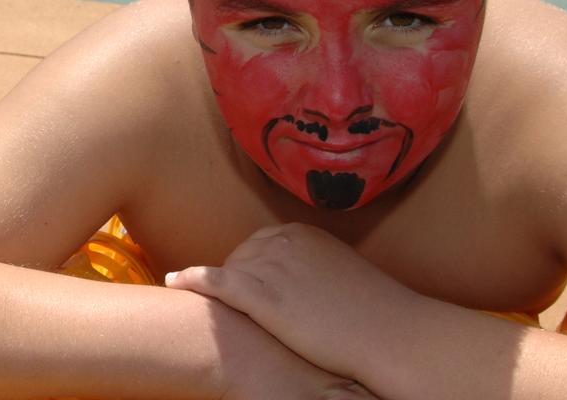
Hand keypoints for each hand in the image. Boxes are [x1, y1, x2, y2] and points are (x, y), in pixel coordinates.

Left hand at [167, 223, 419, 384]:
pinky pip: (216, 282)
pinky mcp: (263, 296)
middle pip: (241, 256)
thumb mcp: (339, 274)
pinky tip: (174, 282)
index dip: (251, 266)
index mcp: (303, 232)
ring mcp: (272, 266)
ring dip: (214, 285)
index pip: (260, 243)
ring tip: (198, 296)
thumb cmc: (374, 313)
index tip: (249, 283)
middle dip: (236, 277)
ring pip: (229, 270)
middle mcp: (284, 241)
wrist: (392, 334)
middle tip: (233, 301)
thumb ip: (312, 267)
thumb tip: (297, 281)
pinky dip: (193, 279)